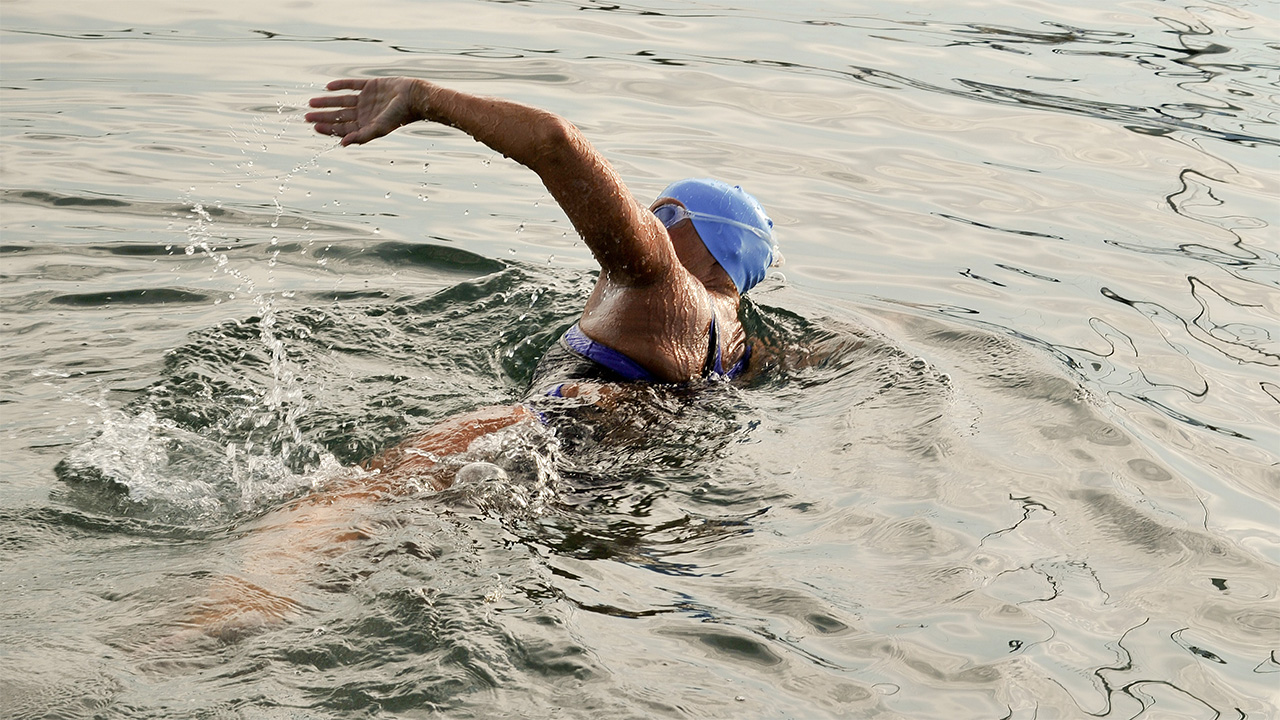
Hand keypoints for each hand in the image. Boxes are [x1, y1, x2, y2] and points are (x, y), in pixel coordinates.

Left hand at [305, 77, 426, 145]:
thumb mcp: (379, 128)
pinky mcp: (370, 86)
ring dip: (327, 101)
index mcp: (365, 125)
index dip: (327, 128)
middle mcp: (364, 113)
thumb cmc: (399, 116)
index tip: (313, 126)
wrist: (414, 97)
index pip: (342, 128)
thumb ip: (361, 136)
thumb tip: (342, 144)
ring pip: (342, 101)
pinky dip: (341, 85)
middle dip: (323, 116)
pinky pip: (352, 85)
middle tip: (306, 116)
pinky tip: (328, 86)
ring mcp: (366, 99)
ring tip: (311, 102)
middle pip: (339, 116)